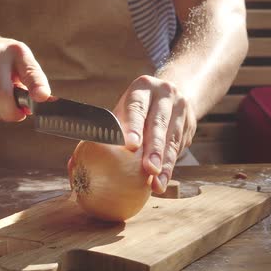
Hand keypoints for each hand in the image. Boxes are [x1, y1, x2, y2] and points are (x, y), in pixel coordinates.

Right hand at [0, 34, 50, 121]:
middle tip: (17, 114)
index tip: (41, 97)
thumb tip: (45, 100)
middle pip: (0, 95)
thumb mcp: (22, 62)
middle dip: (10, 113)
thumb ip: (34, 81)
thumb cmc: (1, 58)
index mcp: (14, 51)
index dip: (36, 85)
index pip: (28, 70)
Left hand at [114, 75, 196, 193]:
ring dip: (165, 164)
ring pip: (172, 139)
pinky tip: (162, 180)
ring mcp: (180, 108)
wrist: (170, 95)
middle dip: (154, 149)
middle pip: (158, 124)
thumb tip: (80, 160)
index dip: (134, 127)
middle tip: (149, 169)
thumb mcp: (124, 109)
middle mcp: (164, 94)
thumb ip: (110, 129)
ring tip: (157, 183)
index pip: (137, 107)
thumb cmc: (137, 108)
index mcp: (143, 87)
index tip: (131, 146)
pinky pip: (179, 147)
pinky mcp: (190, 124)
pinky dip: (170, 166)